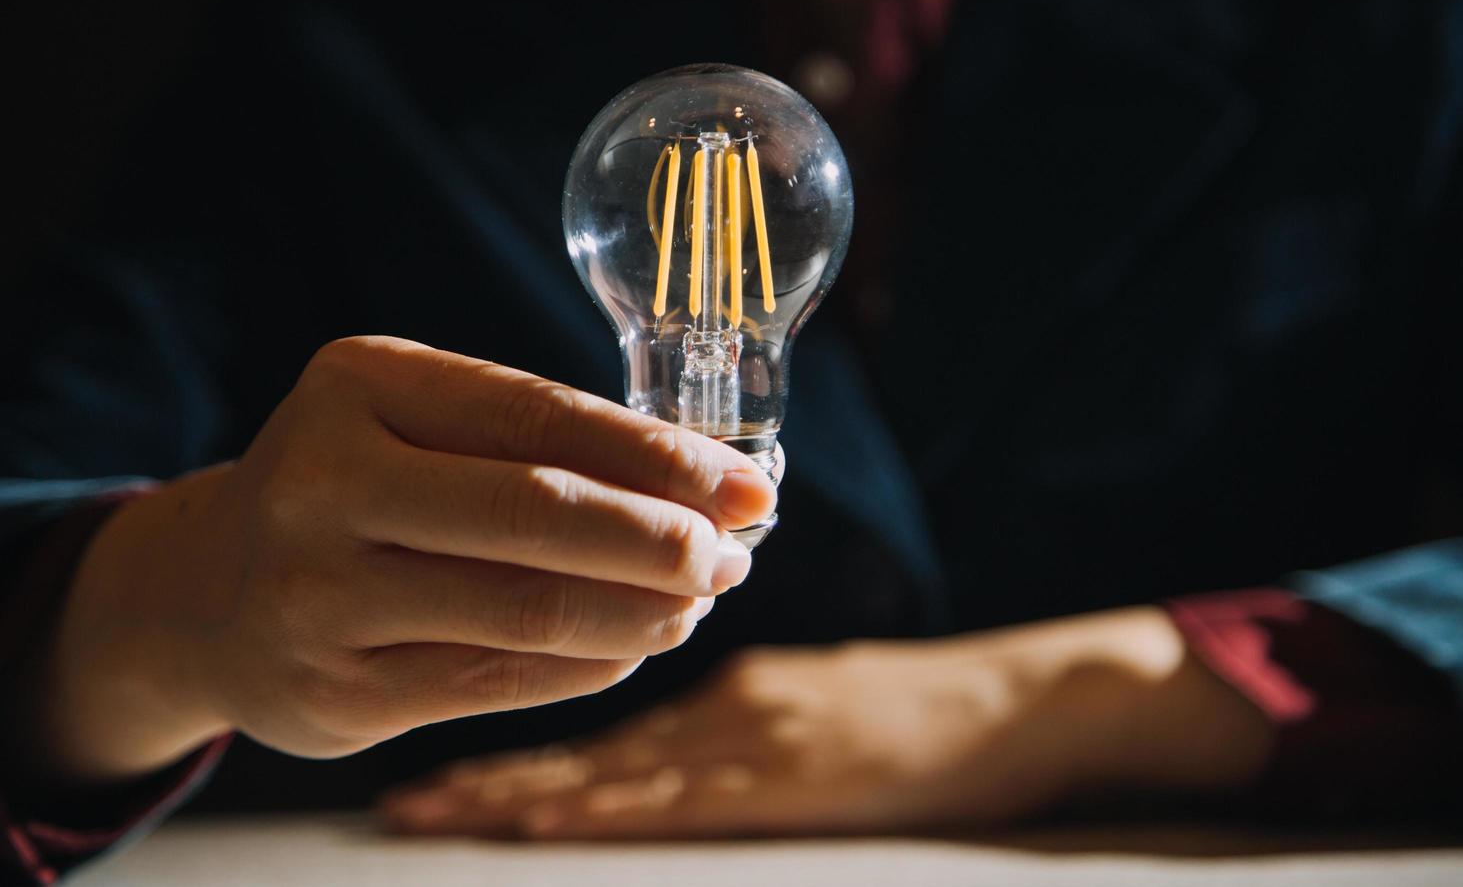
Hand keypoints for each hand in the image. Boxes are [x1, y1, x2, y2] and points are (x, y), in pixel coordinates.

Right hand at [34, 336, 775, 784]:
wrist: (212, 593)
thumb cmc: (357, 487)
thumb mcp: (419, 423)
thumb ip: (540, 443)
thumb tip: (710, 489)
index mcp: (358, 384)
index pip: (540, 417)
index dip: (660, 457)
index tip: (748, 486)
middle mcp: (321, 483)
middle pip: (537, 514)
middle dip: (662, 539)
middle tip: (734, 555)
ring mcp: (317, 596)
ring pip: (529, 610)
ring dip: (643, 610)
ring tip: (698, 599)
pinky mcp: (335, 695)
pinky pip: (501, 683)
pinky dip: (592, 663)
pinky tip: (637, 642)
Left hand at [379, 607, 1272, 837]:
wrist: (1010, 705)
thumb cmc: (914, 709)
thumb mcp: (811, 696)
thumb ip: (733, 714)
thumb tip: (660, 728)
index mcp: (722, 689)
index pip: (598, 719)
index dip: (516, 738)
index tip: (439, 760)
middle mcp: (718, 706)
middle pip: (586, 749)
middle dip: (493, 779)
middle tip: (405, 799)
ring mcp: (747, 740)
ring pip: (613, 772)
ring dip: (520, 796)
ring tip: (436, 809)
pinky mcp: (784, 777)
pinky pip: (676, 798)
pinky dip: (603, 810)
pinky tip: (547, 819)